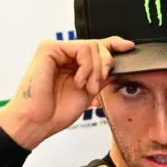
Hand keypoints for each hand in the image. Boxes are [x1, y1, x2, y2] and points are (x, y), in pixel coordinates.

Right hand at [0, 37, 134, 149]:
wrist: (38, 122)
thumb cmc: (56, 111)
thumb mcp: (88, 90)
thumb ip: (100, 74)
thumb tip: (117, 62)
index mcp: (71, 62)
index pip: (95, 47)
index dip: (113, 45)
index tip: (129, 47)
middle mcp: (63, 53)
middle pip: (97, 46)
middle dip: (103, 67)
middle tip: (95, 87)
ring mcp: (55, 49)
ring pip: (92, 47)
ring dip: (95, 71)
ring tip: (86, 87)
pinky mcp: (49, 48)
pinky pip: (82, 49)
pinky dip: (86, 67)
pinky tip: (78, 81)